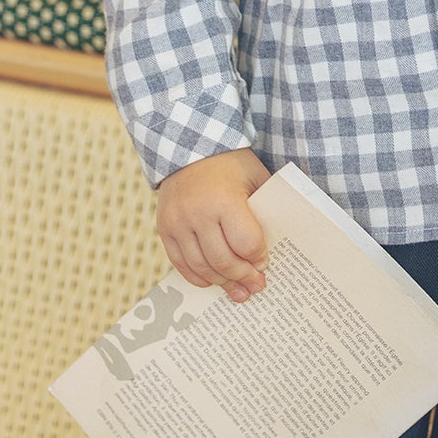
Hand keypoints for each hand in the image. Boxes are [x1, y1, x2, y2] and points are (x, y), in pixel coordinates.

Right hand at [156, 147, 270, 303]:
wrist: (189, 146)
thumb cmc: (230, 163)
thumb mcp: (254, 178)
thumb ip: (263, 210)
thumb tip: (274, 248)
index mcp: (224, 198)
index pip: (245, 242)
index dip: (258, 257)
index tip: (265, 263)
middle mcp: (197, 212)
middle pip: (223, 260)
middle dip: (243, 276)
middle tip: (256, 286)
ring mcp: (177, 222)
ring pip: (201, 266)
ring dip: (222, 283)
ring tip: (239, 292)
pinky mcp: (164, 228)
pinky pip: (180, 263)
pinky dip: (198, 277)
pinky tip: (213, 282)